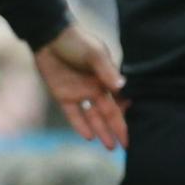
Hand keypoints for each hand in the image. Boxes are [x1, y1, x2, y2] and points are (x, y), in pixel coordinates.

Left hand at [35, 23, 126, 149]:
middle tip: (126, 147)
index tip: (135, 129)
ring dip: (101, 131)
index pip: (120, 101)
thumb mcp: (94, 54)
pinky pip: (74, 114)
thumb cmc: (76, 42)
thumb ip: (107, 71)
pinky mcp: (63, 96)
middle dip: (117, 129)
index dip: (126, 115)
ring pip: (93, 117)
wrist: (49, 37)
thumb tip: (122, 86)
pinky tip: (89, 137)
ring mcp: (79, 93)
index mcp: (106, 79)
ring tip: (110, 147)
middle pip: (108, 113)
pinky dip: (81, 125)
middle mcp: (95, 88)